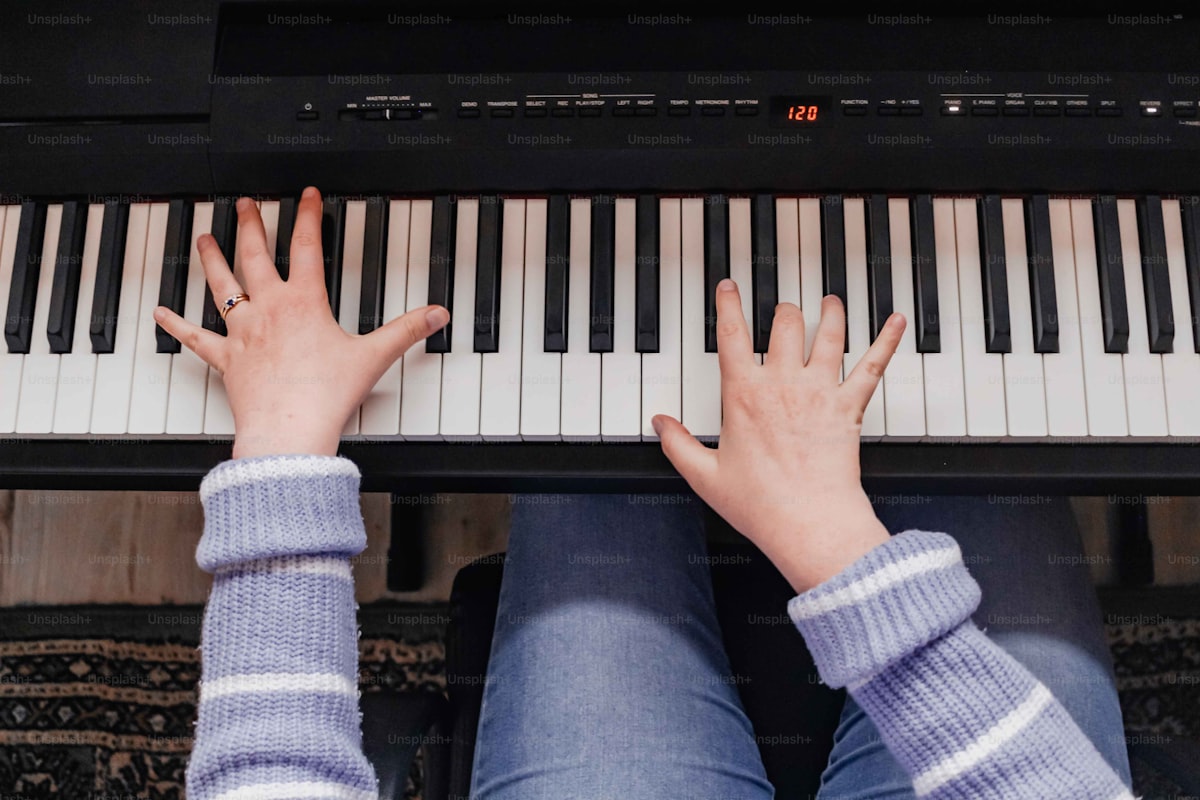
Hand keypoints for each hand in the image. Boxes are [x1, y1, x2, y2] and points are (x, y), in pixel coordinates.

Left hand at [153, 187, 448, 458]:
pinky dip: (176, 325)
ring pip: (222, 286)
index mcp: (304, 302)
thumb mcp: (374, 356)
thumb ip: (407, 330)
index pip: (307, 246)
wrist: (289, 430)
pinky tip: (159, 312)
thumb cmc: (326, 395)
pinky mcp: (225, 359)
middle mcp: (268, 309)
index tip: (305, 195)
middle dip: (251, 225)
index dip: (307, 216)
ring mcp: (242, 332)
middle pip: (255, 256)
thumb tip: (437, 314)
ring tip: (205, 238)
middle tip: (244, 204)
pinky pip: (195, 338)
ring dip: (212, 259)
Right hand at [652, 280, 902, 593]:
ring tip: (830, 302)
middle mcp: (783, 384)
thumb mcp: (705, 476)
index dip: (728, 306)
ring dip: (830, 313)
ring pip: (828, 335)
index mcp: (744, 395)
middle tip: (783, 310)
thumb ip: (677, 445)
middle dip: (783, 311)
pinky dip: (887, 341)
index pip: (732, 336)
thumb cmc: (761, 504)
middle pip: (785, 326)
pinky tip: (896, 323)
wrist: (809, 521)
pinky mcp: (850, 407)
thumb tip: (660, 423)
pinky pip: (872, 366)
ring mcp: (819, 392)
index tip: (729, 288)